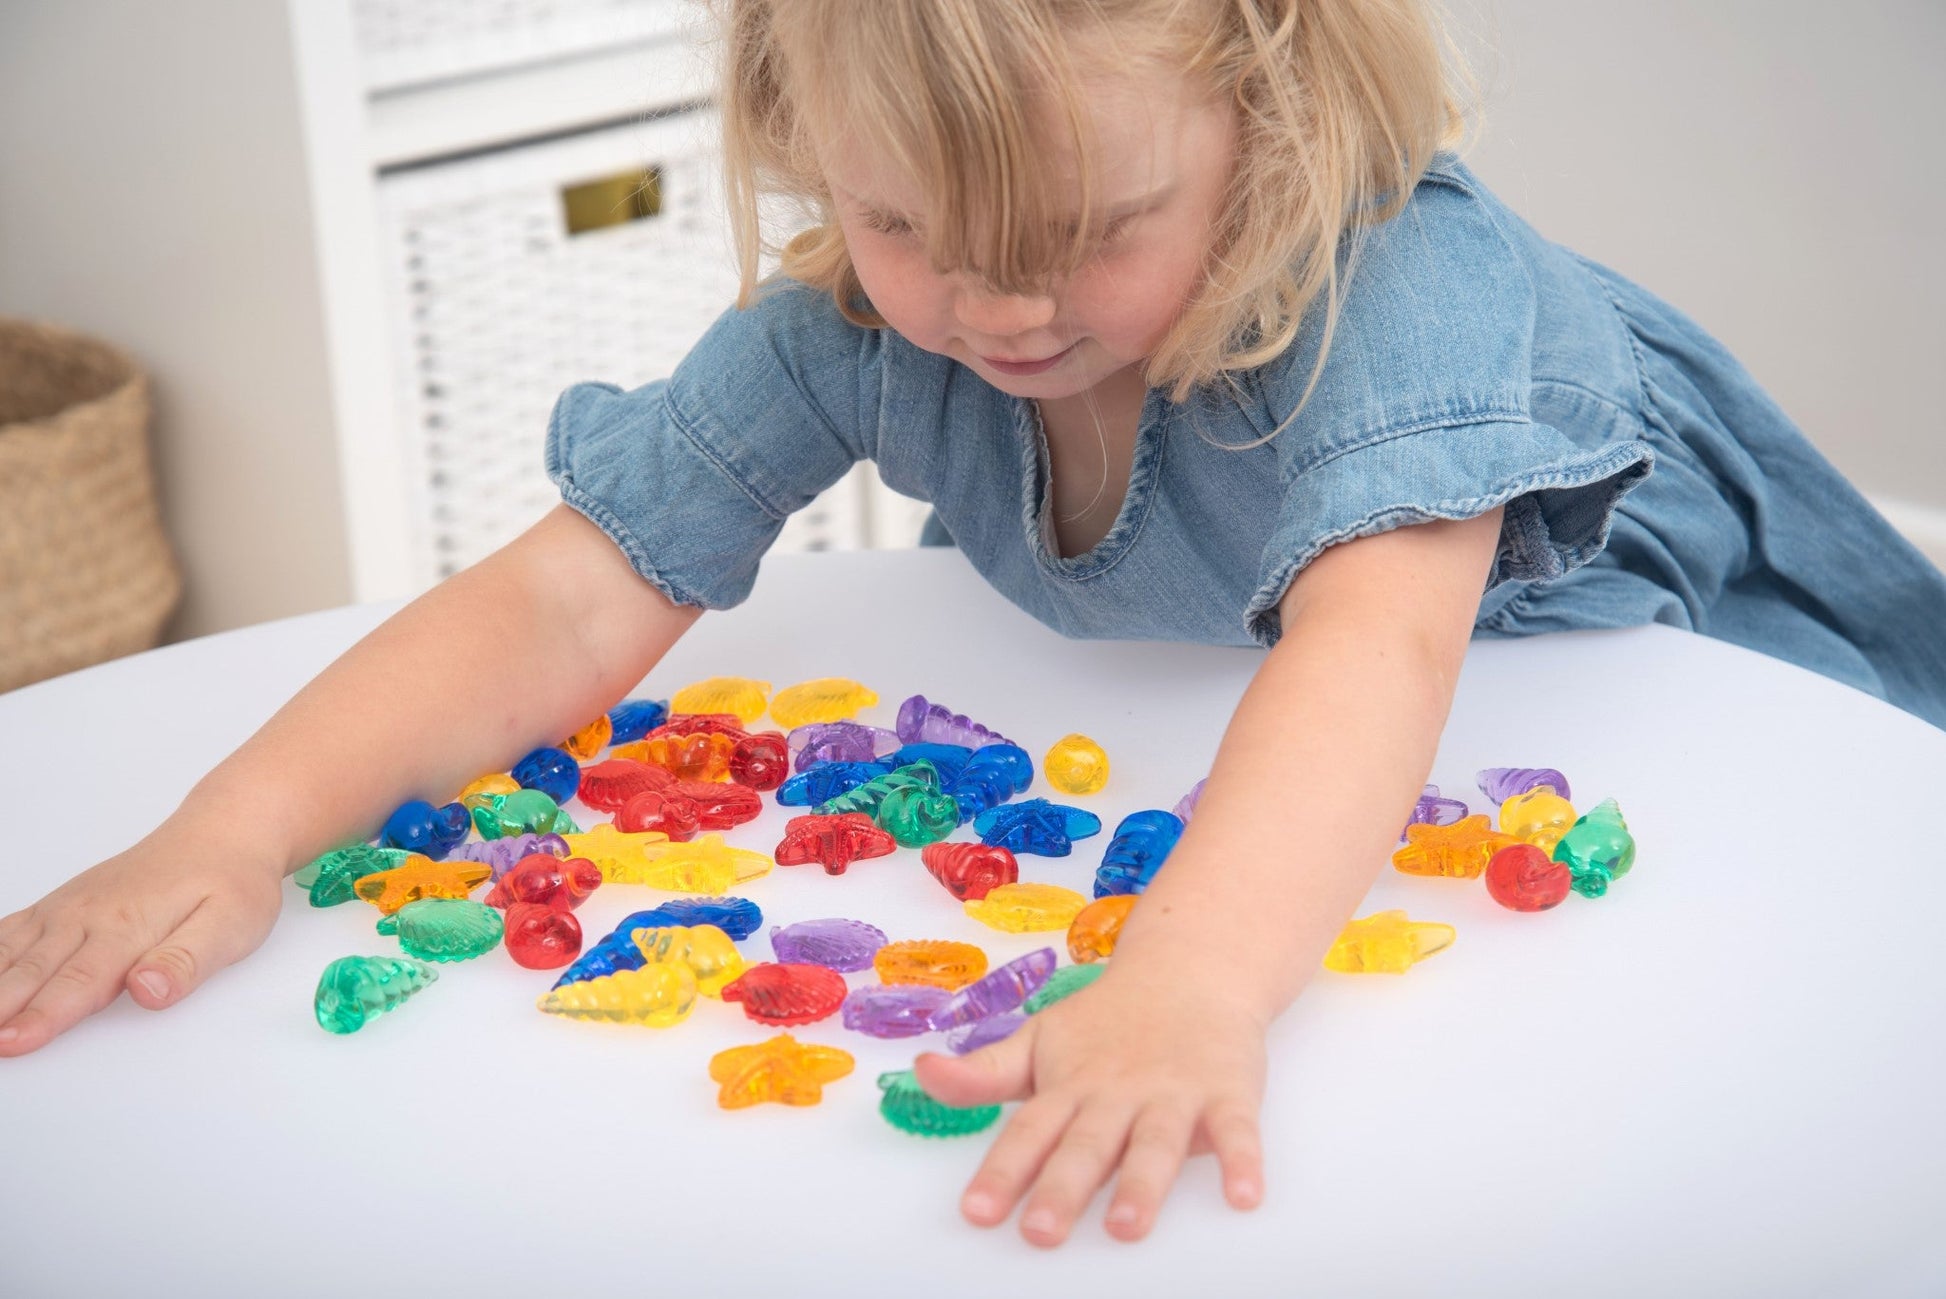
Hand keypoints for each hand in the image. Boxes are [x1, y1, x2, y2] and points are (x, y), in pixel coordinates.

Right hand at [0, 818, 285, 1055]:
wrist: (223, 833)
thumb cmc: (231, 882)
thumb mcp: (231, 925)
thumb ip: (186, 961)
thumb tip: (147, 989)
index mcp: (127, 926)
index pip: (79, 982)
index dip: (42, 1016)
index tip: (9, 1043)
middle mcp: (87, 916)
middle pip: (32, 972)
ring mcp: (68, 908)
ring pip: (11, 953)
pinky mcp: (61, 906)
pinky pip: (10, 931)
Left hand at [912, 962, 1267, 1245]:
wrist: (1191, 969)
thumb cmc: (1108, 1023)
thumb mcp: (1039, 1042)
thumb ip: (984, 1072)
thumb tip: (921, 1074)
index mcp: (1069, 1086)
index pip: (1029, 1132)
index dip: (1003, 1172)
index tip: (977, 1212)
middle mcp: (1117, 1092)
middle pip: (1088, 1144)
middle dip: (1065, 1188)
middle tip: (1042, 1233)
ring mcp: (1173, 1092)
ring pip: (1156, 1142)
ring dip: (1143, 1183)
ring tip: (1128, 1226)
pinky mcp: (1227, 1092)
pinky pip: (1238, 1130)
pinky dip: (1243, 1161)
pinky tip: (1244, 1196)